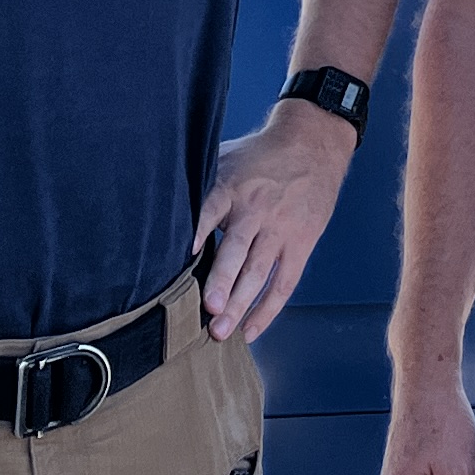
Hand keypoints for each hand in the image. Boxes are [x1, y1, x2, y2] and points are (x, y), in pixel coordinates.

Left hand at [193, 107, 356, 341]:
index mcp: (232, 187)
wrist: (312, 143)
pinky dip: (268, 310)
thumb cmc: (261, 155)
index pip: (211, 210)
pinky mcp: (301, 244)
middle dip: (222, 281)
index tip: (185, 254)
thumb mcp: (226, 157)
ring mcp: (281, 230)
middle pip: (237, 250)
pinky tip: (251, 330)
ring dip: (241, 305)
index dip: (198, 231)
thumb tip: (161, 211)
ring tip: (222, 330)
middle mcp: (256, 210)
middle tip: (208, 309)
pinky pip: (284, 283)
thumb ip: (201, 186)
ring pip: (259, 273)